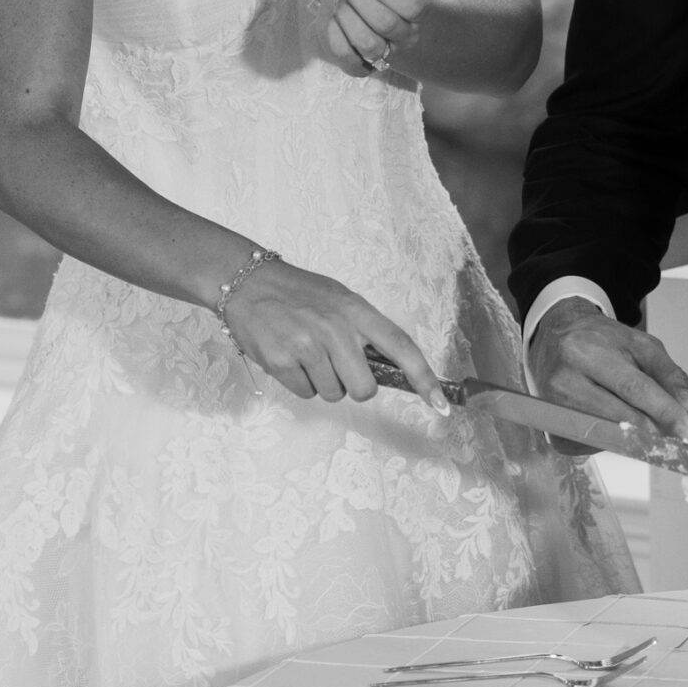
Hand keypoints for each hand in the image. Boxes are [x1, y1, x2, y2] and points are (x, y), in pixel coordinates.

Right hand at [221, 255, 442, 405]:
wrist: (248, 282)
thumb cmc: (300, 293)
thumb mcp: (341, 300)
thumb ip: (365, 330)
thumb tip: (392, 368)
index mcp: (357, 310)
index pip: (401, 346)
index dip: (423, 377)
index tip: (439, 404)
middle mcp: (336, 328)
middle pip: (365, 389)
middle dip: (354, 386)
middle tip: (337, 365)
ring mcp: (308, 345)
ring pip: (333, 394)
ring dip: (322, 382)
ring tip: (306, 353)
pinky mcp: (282, 361)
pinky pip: (305, 394)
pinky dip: (299, 383)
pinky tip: (289, 357)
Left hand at [324, 0, 440, 77]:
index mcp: (419, 10)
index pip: (413, 5)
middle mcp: (406, 36)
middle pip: (386, 23)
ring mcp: (385, 54)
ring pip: (368, 43)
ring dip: (346, 15)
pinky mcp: (359, 65)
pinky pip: (346, 56)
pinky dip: (335, 35)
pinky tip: (334, 17)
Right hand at [528, 298, 687, 442]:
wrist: (556, 338)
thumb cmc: (600, 341)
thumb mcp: (640, 345)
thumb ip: (669, 375)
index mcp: (588, 351)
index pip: (632, 387)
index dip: (663, 411)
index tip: (687, 429)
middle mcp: (565, 380)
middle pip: (619, 416)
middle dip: (654, 429)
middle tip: (675, 433)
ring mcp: (554, 407)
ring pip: (608, 435)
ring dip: (634, 435)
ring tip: (643, 420)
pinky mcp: (553, 429)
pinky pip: (592, 445)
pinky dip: (612, 438)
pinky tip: (613, 419)